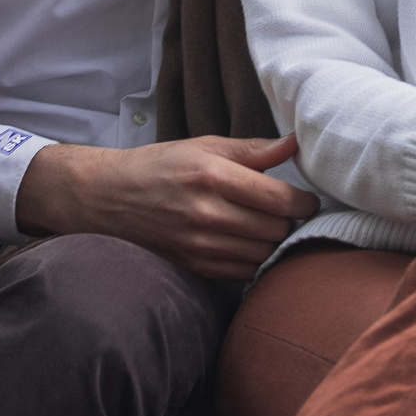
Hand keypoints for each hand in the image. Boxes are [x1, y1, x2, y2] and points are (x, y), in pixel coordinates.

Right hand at [13, 135, 319, 281]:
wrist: (109, 198)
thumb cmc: (161, 166)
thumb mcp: (205, 146)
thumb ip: (254, 149)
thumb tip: (295, 143)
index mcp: (212, 177)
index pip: (280, 200)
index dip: (303, 202)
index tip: (305, 199)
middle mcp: (206, 214)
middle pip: (276, 230)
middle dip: (288, 221)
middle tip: (284, 211)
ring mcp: (198, 245)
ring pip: (262, 254)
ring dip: (271, 242)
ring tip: (265, 226)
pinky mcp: (193, 266)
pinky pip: (241, 272)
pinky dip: (251, 260)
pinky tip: (245, 243)